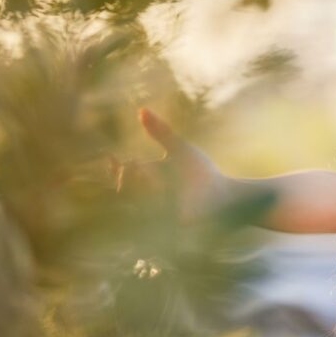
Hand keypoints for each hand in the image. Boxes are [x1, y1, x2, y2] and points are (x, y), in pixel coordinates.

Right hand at [109, 107, 227, 224]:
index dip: (114, 167)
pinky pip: (145, 219)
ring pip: (131, 203)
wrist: (224, 196)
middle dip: (128, 175)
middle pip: (123, 187)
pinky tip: (161, 194)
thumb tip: (141, 110)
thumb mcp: (180, 149)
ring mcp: (153, 213)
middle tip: (139, 166)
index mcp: (148, 177)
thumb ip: (161, 132)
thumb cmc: (202, 173)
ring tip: (155, 180)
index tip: (111, 157)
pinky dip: (151, 205)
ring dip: (142, 188)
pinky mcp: (162, 227)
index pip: (122, 173)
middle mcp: (146, 196)